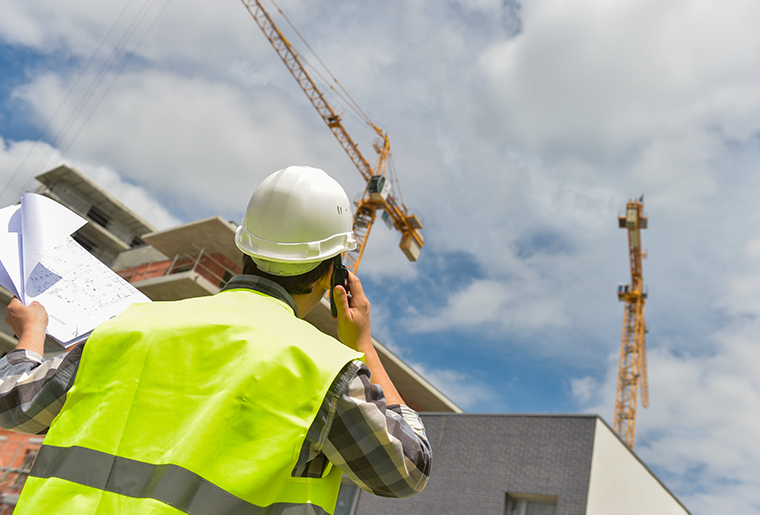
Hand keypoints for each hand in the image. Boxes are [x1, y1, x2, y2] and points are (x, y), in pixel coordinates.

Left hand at [5, 298, 47, 352]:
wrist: (33, 336)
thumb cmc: (34, 322)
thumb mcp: (39, 307)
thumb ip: (36, 304)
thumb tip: (34, 306)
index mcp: (12, 307)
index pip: (16, 299)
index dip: (24, 298)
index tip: (29, 300)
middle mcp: (9, 315)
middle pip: (18, 309)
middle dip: (26, 308)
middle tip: (35, 309)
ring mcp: (12, 324)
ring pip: (20, 317)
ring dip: (27, 317)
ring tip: (36, 318)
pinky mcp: (16, 331)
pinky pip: (22, 324)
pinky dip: (28, 324)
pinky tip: (35, 324)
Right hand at [332, 272, 404, 405]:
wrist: (359, 347)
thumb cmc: (352, 335)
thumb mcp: (344, 316)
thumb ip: (340, 300)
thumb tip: (338, 286)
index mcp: (361, 301)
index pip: (354, 281)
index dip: (346, 273)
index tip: (337, 269)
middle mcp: (363, 302)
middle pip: (352, 286)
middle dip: (341, 287)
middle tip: (332, 291)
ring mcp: (362, 307)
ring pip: (350, 295)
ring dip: (341, 298)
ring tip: (335, 309)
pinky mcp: (359, 311)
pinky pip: (350, 302)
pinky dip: (343, 305)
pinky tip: (338, 314)